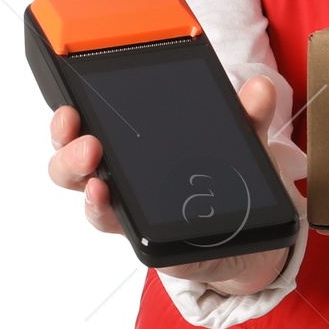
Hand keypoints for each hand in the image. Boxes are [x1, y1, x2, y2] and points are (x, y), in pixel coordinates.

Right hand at [47, 74, 304, 297]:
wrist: (251, 238)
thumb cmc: (231, 182)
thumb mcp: (241, 141)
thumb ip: (248, 115)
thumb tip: (260, 88)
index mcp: (137, 145)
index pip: (90, 127)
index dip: (70, 117)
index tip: (69, 106)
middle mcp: (125, 178)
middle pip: (75, 165)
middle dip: (68, 151)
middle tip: (83, 139)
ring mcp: (133, 210)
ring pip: (91, 199)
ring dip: (86, 189)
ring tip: (96, 181)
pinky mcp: (150, 240)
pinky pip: (119, 228)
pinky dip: (107, 214)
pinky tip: (108, 202)